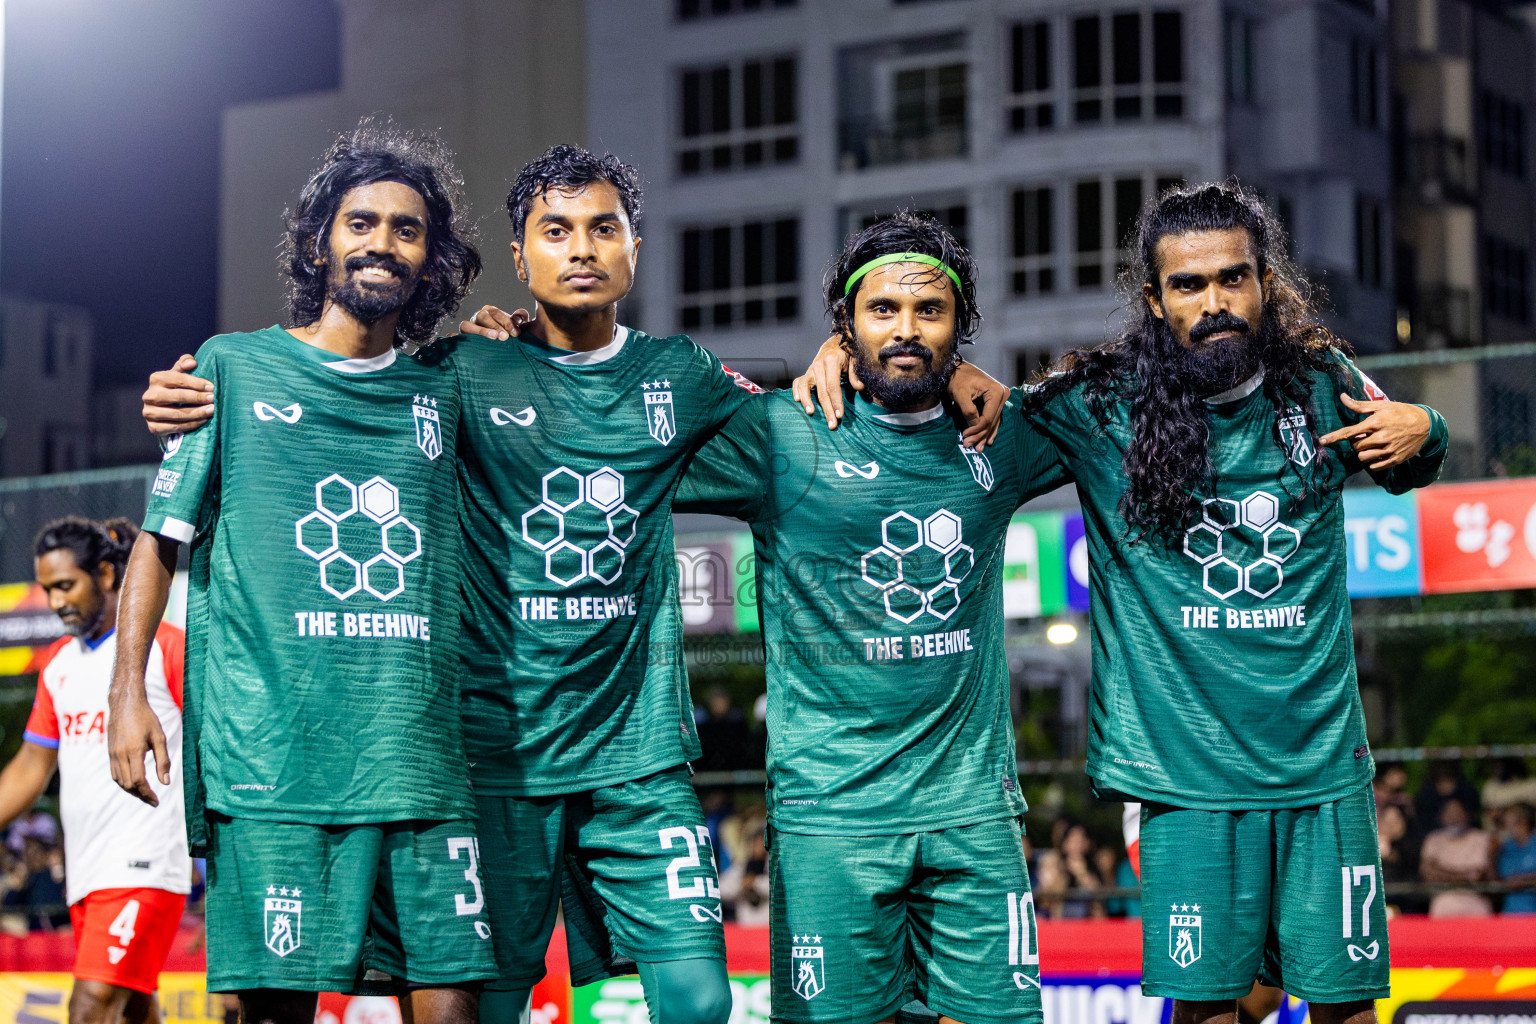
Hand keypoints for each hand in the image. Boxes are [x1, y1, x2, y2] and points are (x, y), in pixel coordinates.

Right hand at [108, 691, 169, 806]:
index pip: (138, 780)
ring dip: (132, 791)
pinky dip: (123, 782)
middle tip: (153, 800)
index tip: (157, 800)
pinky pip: (115, 774)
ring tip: (145, 794)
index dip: (147, 793)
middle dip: (141, 795)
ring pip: (119, 781)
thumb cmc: (146, 718)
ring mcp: (112, 754)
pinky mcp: (110, 753)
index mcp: (133, 751)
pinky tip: (133, 784)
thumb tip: (165, 782)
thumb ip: (163, 761)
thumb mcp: (160, 737)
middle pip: (128, 784)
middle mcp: (120, 755)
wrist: (125, 704)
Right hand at [142, 355, 214, 436]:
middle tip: (213, 399)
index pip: (178, 379)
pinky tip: (203, 421)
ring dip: (196, 413)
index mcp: (156, 379)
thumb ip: (184, 364)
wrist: (163, 410)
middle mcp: (149, 396)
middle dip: (197, 398)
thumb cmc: (175, 388)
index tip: (211, 387)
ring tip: (211, 410)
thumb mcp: (178, 374)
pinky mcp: (153, 427)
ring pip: (176, 414)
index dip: (196, 383)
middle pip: (177, 397)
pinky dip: (190, 425)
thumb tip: (192, 362)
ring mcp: (149, 413)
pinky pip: (174, 427)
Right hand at [459, 305, 532, 339]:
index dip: (506, 321)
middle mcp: (477, 319)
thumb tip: (518, 317)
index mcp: (490, 312)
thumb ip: (520, 318)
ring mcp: (468, 330)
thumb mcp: (518, 326)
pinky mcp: (462, 341)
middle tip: (505, 337)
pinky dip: (454, 338)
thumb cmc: (510, 336)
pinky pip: (454, 338)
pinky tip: (456, 341)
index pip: (495, 312)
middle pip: (481, 316)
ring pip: (466, 325)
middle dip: (494, 326)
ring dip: (479, 331)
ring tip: (492, 338)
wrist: (505, 352)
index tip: (516, 333)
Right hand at [791, 335, 860, 428]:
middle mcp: (818, 365)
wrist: (836, 343)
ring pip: (805, 387)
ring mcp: (810, 369)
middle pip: (821, 391)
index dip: (836, 402)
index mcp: (831, 361)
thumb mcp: (855, 360)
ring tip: (811, 413)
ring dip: (807, 401)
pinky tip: (797, 400)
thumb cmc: (847, 353)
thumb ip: (855, 373)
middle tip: (832, 425)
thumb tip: (859, 387)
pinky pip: (798, 382)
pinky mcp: (806, 373)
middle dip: (827, 409)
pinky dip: (796, 390)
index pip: (833, 386)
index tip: (840, 415)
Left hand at [947, 362, 1008, 450]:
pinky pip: (993, 419)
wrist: (956, 369)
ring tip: (978, 448)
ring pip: (993, 422)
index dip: (977, 429)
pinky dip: (988, 429)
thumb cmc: (957, 379)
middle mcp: (1002, 395)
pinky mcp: (995, 402)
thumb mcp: (960, 394)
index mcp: (996, 392)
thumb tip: (975, 426)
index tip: (964, 436)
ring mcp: (1000, 399)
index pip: (988, 417)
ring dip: (984, 435)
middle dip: (980, 435)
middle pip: (992, 421)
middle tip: (970, 446)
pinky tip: (987, 440)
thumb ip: (968, 411)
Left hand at [1319, 395, 1431, 469]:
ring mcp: (1389, 450)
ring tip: (1374, 443)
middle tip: (1367, 435)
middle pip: (1355, 446)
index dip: (1335, 437)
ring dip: (1363, 452)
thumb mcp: (1381, 406)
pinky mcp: (1395, 459)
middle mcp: (1381, 437)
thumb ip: (1360, 405)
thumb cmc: (1401, 412)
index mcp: (1376, 423)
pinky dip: (1372, 460)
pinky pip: (1374, 466)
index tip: (1322, 441)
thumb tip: (1342, 397)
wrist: (1426, 425)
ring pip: (1363, 457)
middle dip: (1357, 442)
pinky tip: (1380, 451)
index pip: (1350, 432)